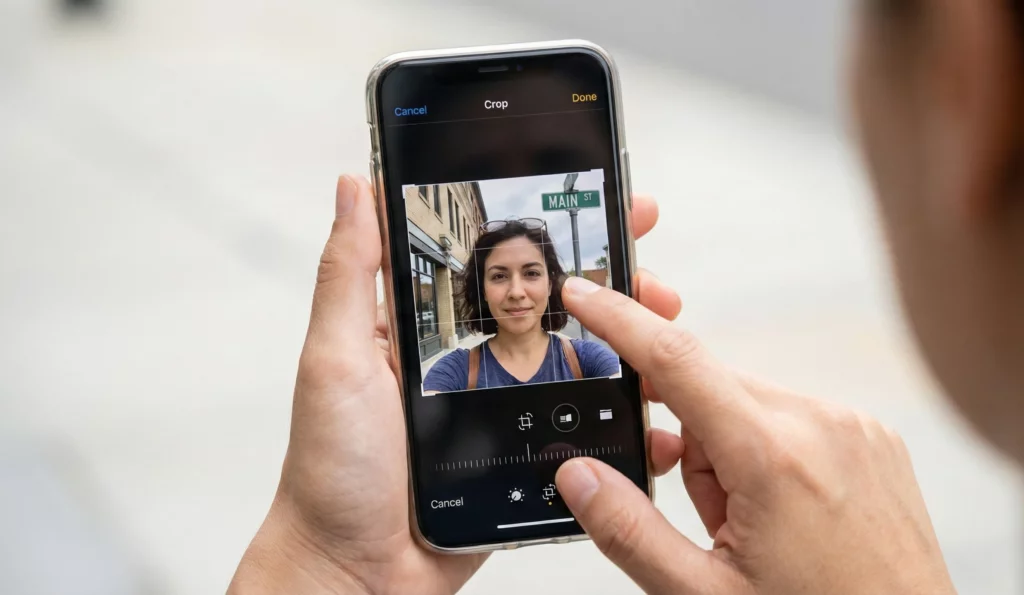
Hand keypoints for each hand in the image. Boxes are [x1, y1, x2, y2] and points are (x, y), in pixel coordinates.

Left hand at [228, 176, 685, 594]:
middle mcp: (470, 362)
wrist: (355, 572)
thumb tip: (354, 186)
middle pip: (555, 310)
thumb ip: (349, 274)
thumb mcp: (335, 358)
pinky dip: (621, 415)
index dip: (553, 232)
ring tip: (669, 332)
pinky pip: (580, 427)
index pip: (500, 263)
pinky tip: (654, 408)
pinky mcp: (521, 456)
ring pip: (578, 364)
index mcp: (428, 329)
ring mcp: (500, 411)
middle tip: (654, 276)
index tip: (602, 203)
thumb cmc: (332, 470)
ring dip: (631, 344)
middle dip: (615, 284)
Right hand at [555, 277, 956, 594]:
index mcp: (772, 457)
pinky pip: (792, 419)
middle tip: (712, 517)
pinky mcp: (872, 436)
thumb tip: (579, 476)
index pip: (676, 360)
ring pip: (749, 407)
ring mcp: (853, 427)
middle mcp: (819, 424)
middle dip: (689, 443)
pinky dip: (770, 452)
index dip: (620, 318)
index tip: (584, 293)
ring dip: (730, 452)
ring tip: (756, 526)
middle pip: (709, 394)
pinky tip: (787, 512)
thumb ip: (630, 530)